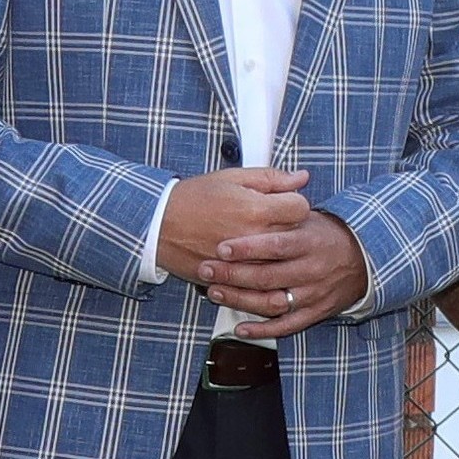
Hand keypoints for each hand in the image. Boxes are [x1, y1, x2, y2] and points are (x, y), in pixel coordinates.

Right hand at [159, 166, 313, 275]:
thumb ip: (272, 178)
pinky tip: (250, 259)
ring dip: (275, 252)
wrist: (157, 226)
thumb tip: (302, 177)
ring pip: (281, 262)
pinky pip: (261, 281)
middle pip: (295, 236)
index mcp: (256, 210)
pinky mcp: (232, 279)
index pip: (301, 209)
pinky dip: (260, 271)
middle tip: (270, 220)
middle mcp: (253, 239)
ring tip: (258, 239)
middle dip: (287, 226)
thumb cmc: (192, 198)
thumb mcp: (232, 178)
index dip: (293, 203)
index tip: (282, 203)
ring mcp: (244, 264)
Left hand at [207, 211, 372, 337]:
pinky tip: (241, 328)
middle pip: (268, 276)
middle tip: (207, 270)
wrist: (365, 261)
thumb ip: (285, 202)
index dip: (247, 248)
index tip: (222, 247)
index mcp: (310, 242)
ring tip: (216, 292)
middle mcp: (312, 269)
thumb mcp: (310, 215)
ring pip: (273, 303)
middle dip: (232, 275)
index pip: (276, 245)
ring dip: (241, 300)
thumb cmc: (328, 236)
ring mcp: (313, 294)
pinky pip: (287, 326)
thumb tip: (273, 179)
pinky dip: (263, 330)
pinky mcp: (315, 312)